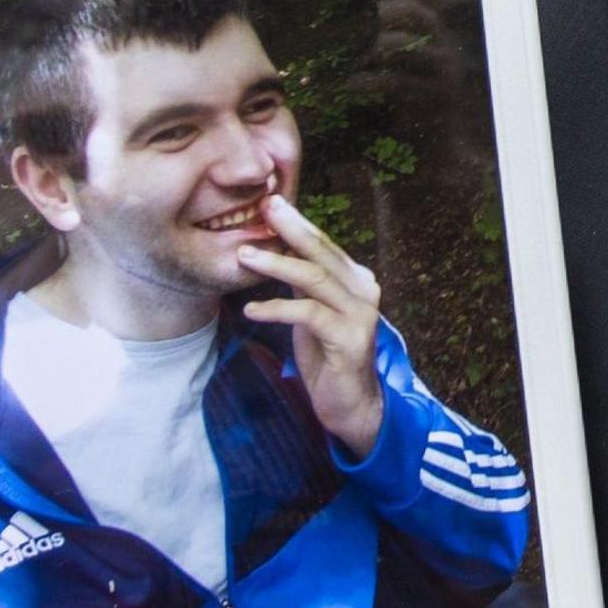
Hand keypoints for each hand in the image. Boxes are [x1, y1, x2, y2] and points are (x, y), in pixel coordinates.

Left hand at [238, 194, 385, 458]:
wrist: (351, 404)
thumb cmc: (327, 356)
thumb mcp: (311, 312)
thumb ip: (301, 283)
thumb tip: (272, 249)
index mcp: (356, 279)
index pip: (322, 244)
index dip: (295, 223)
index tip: (268, 203)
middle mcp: (364, 290)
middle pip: (321, 252)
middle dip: (289, 228)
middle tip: (262, 209)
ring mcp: (360, 313)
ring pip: (314, 278)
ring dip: (276, 264)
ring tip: (244, 256)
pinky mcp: (348, 338)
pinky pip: (308, 313)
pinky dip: (276, 308)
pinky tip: (251, 310)